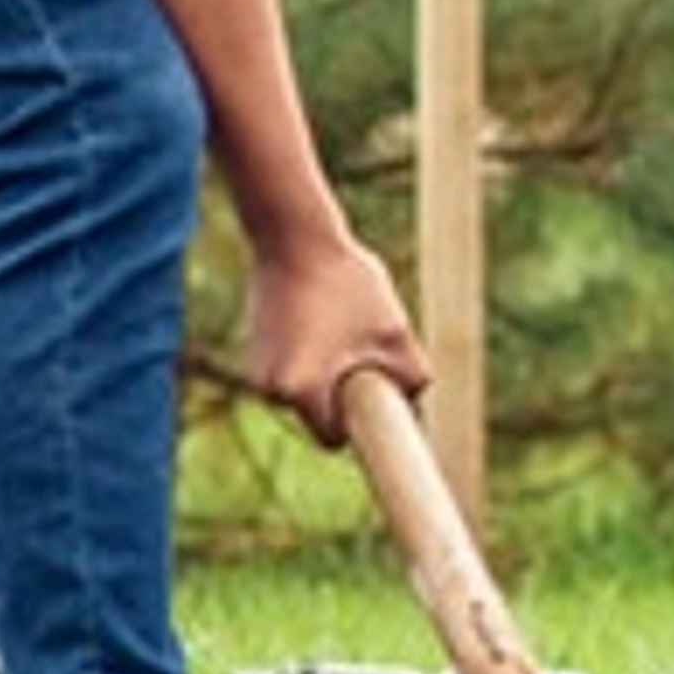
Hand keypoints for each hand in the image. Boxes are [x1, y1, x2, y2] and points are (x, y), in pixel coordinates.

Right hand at [250, 231, 426, 444]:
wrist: (296, 235)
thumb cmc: (346, 281)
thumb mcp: (395, 334)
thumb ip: (412, 381)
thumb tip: (415, 409)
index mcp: (296, 391)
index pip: (332, 438)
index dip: (360, 428)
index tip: (380, 423)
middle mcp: (268, 389)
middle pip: (323, 414)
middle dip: (349, 394)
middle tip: (369, 350)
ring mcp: (257, 370)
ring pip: (312, 392)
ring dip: (335, 373)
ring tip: (347, 326)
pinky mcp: (258, 350)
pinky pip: (300, 371)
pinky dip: (318, 357)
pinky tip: (328, 317)